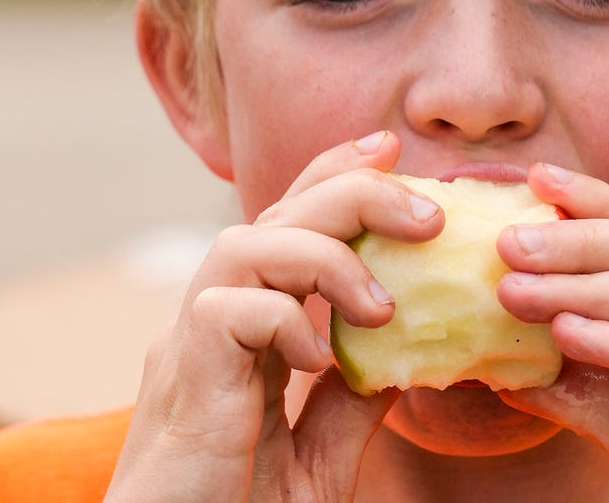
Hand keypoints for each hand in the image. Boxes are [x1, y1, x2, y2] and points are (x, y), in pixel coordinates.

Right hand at [107, 132, 440, 501]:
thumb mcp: (317, 458)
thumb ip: (349, 405)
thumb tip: (407, 360)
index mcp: (243, 330)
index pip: (288, 223)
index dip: (334, 175)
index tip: (388, 151)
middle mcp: (211, 320)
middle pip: (275, 216)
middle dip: (353, 194)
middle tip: (428, 213)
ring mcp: (188, 346)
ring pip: (245, 243)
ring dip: (326, 255)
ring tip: (383, 305)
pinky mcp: (180, 379)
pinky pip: (226, 310)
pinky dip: (284, 320)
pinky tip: (317, 361)